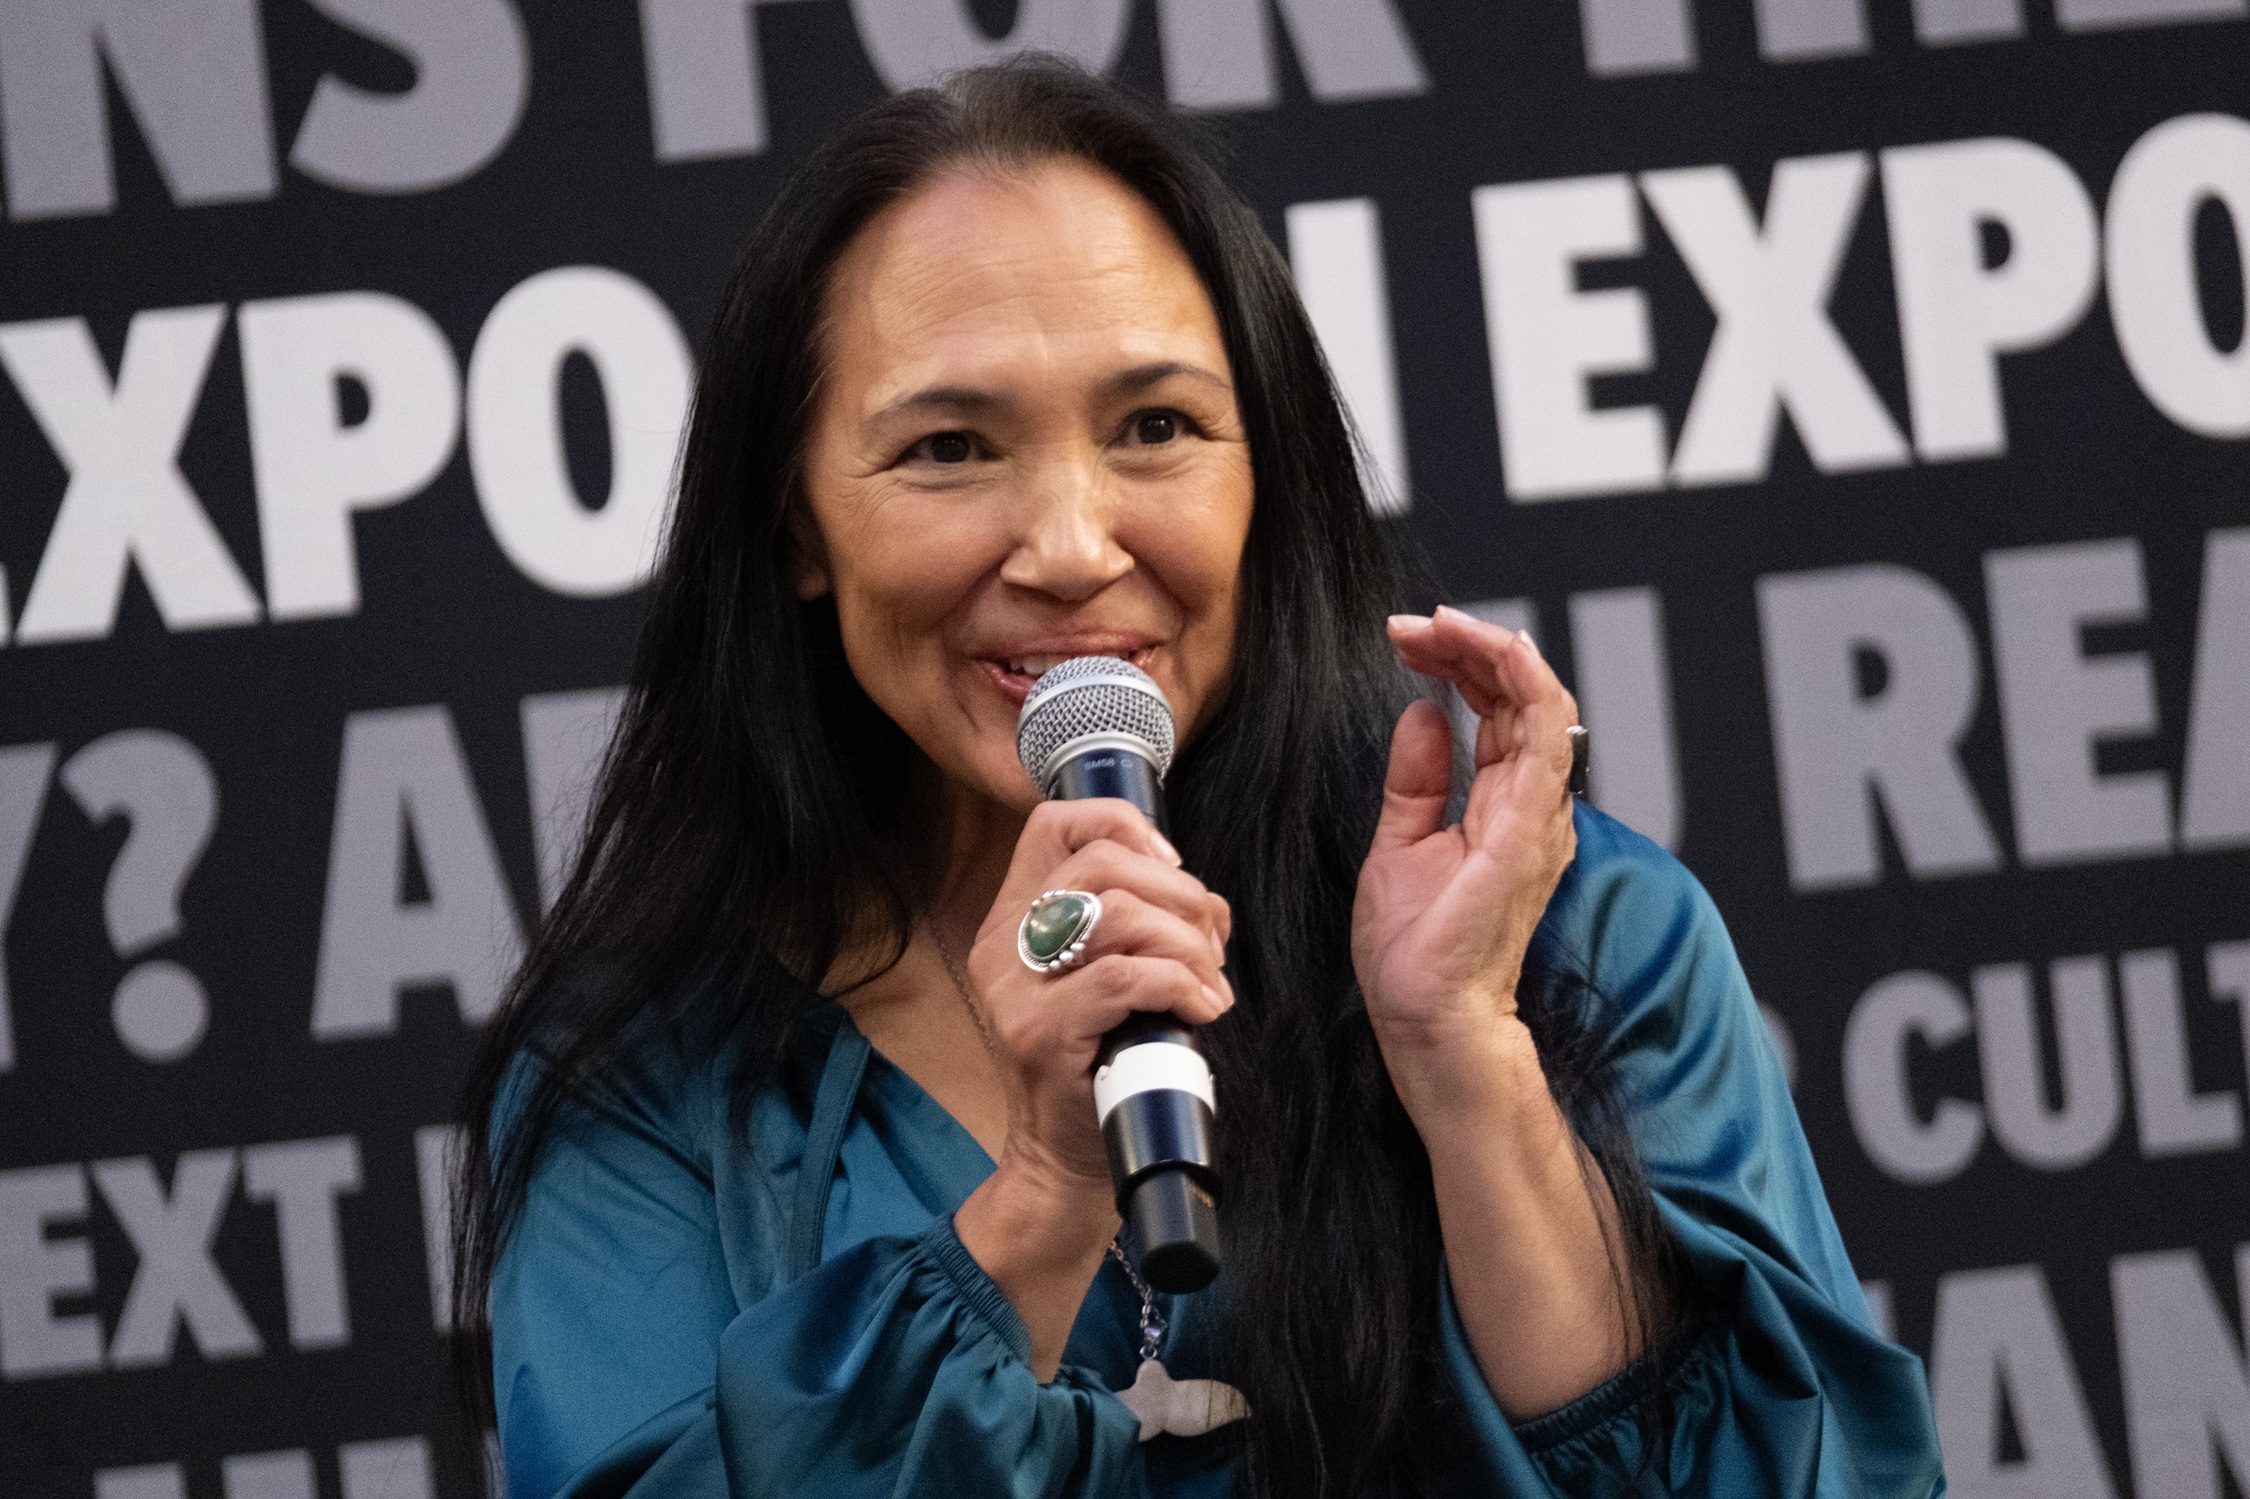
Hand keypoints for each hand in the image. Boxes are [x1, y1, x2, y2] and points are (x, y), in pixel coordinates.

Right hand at [954, 799, 1231, 1377]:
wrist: (1069, 1163)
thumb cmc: (1104, 1064)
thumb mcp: (1105, 978)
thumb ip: (1127, 923)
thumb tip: (1197, 893)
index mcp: (1013, 919)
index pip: (1055, 823)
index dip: (1127, 826)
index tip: (1175, 870)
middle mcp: (1002, 945)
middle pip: (1099, 862)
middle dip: (1180, 893)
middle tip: (1211, 944)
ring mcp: (1015, 991)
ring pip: (1117, 914)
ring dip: (1187, 941)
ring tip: (1208, 981)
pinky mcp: (1040, 1035)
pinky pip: (1124, 977)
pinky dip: (1180, 983)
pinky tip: (1202, 1008)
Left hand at [1352, 607, 1579, 1111]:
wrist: (1426, 1017)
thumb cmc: (1417, 952)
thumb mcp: (1400, 843)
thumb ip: (1417, 779)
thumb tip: (1421, 714)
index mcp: (1502, 806)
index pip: (1497, 708)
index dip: (1460, 661)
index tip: (1407, 639)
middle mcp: (1530, 805)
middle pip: (1519, 694)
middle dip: (1468, 644)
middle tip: (1414, 625)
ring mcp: (1536, 816)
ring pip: (1540, 700)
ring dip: (1492, 649)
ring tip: (1439, 626)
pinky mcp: (1530, 828)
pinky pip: (1545, 736)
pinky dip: (1523, 683)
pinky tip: (1490, 650)